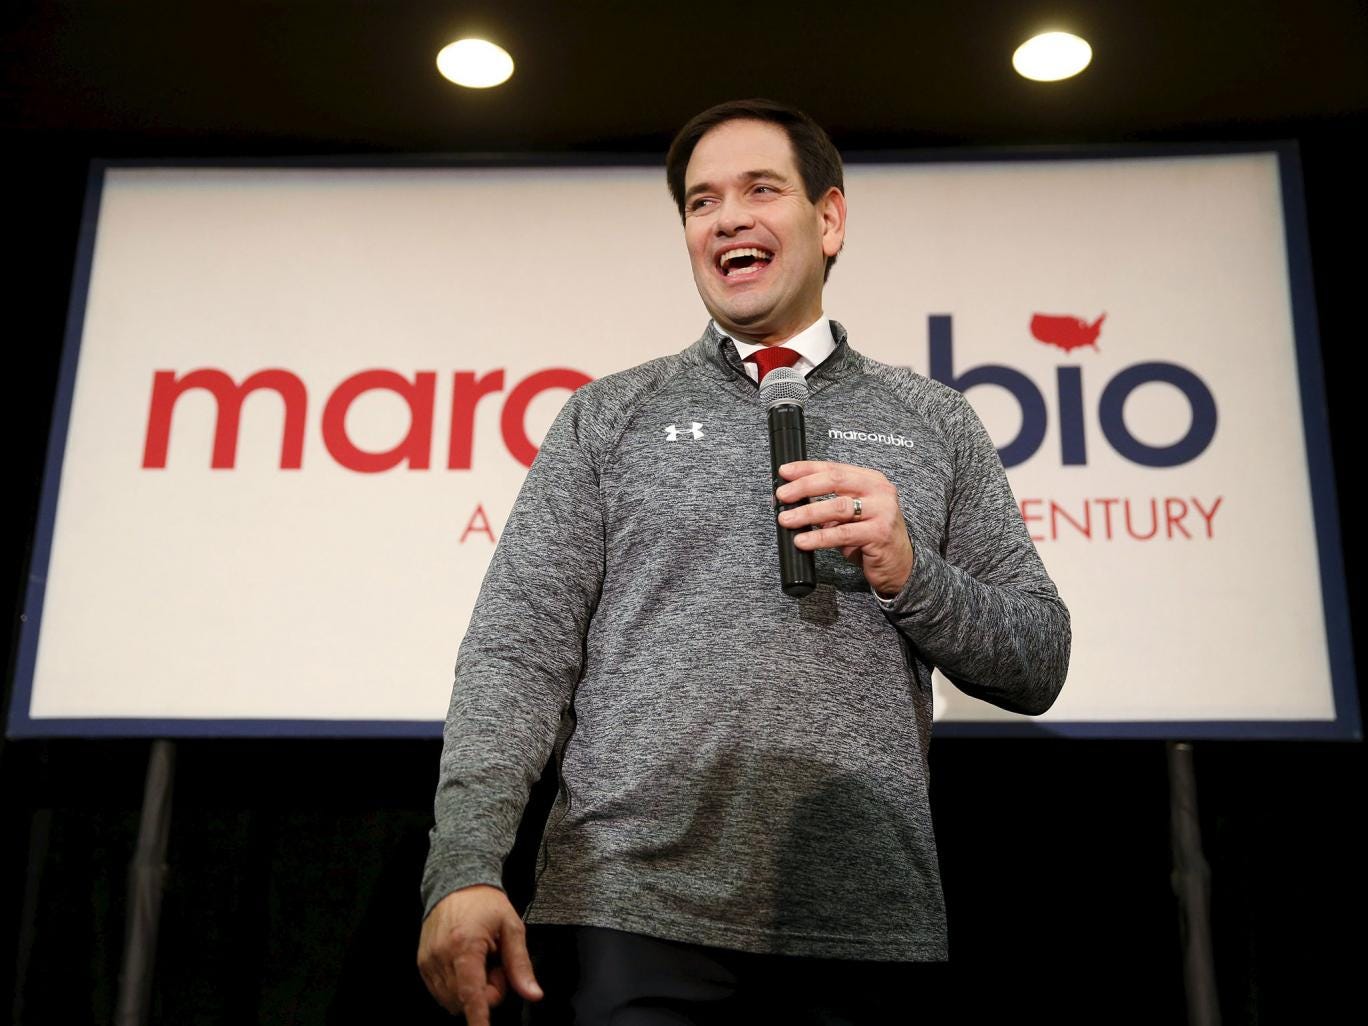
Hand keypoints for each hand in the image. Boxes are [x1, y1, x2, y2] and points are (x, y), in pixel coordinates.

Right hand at [417, 884, 542, 1023]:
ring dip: (469, 992)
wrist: (456, 882)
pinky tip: (466, 965)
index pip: (471, 994)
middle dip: (485, 994)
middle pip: (463, 1001)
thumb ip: (520, 964)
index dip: (478, 1018)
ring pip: (450, 1000)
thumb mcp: (512, 927)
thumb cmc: (485, 903)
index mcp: (465, 946)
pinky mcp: (422, 963)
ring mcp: (428, 961)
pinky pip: (439, 991)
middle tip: (496, 968)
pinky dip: (456, 987)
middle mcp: (442, 956)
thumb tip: (533, 993)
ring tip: (480, 963)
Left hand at [775, 460, 913, 598]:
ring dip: (807, 513)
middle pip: (835, 481)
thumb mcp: (848, 516)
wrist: (899, 564)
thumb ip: (826, 505)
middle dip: (804, 486)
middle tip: (781, 496)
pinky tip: (802, 541)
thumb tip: (789, 501)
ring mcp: (882, 511)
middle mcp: (879, 491)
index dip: (807, 468)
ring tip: (786, 519)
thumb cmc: (869, 537)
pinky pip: (843, 534)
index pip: (834, 468)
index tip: (784, 472)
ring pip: (838, 507)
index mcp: (870, 480)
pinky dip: (819, 537)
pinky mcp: (879, 533)